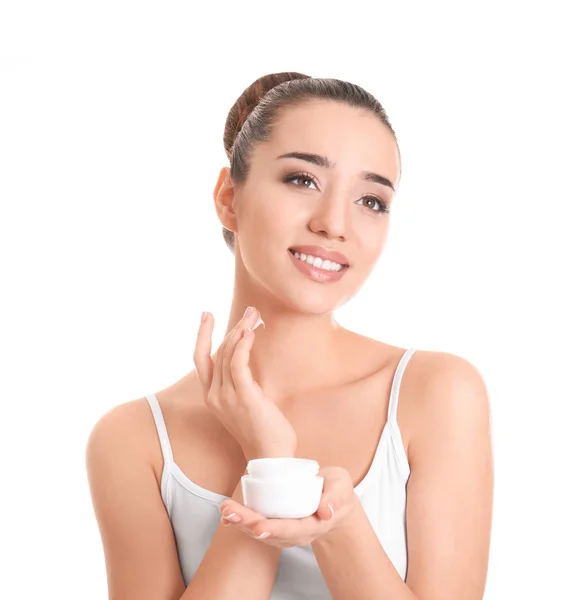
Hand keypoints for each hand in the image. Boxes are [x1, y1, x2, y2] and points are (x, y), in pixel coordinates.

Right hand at [194, 307, 297, 459]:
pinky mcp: (244, 397)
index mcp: (212, 396)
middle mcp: (214, 395)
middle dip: (233, 327)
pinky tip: (250, 333)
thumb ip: (241, 382)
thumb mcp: (246, 401)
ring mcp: (227, 397)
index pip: (200, 359)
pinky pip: (238, 364)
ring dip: (241, 330)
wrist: (271, 455)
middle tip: (250, 311)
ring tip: (254, 316)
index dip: (202, 335)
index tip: (206, 315)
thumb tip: (246, 357)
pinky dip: (243, 345)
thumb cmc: (263, 428)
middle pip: (218, 351)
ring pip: (229, 354)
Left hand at [218, 466, 356, 547]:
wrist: (334, 499)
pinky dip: (241, 521)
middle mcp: (297, 534)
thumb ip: (336, 496)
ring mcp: (285, 532)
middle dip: (248, 523)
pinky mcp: (277, 524)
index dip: (275, 529)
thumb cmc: (337, 490)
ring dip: (240, 521)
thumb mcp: (342, 486)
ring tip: (225, 509)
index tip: (258, 527)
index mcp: (314, 525)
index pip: (293, 530)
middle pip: (271, 532)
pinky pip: (257, 526)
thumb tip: (326, 510)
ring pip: (261, 531)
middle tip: (229, 513)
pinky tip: (227, 515)